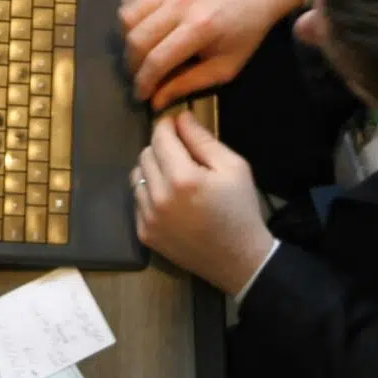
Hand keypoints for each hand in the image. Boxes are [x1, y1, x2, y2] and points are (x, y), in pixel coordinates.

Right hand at [118, 0, 305, 107]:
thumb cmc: (246, 30)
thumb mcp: (225, 65)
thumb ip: (189, 83)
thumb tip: (156, 101)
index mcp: (200, 28)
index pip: (156, 60)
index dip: (143, 82)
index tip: (141, 94)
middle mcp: (181, 3)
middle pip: (136, 39)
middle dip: (132, 64)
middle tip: (139, 74)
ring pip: (127, 16)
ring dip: (127, 39)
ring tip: (140, 51)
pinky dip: (131, 17)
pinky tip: (143, 28)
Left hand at [133, 113, 274, 292]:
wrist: (239, 260)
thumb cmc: (240, 210)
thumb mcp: (233, 168)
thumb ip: (203, 140)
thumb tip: (180, 117)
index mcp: (182, 178)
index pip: (160, 137)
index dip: (166, 125)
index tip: (175, 124)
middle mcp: (158, 197)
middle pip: (145, 155)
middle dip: (161, 148)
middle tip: (182, 154)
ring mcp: (148, 217)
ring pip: (137, 177)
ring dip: (153, 170)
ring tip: (176, 178)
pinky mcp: (145, 233)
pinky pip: (138, 200)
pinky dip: (150, 194)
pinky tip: (171, 200)